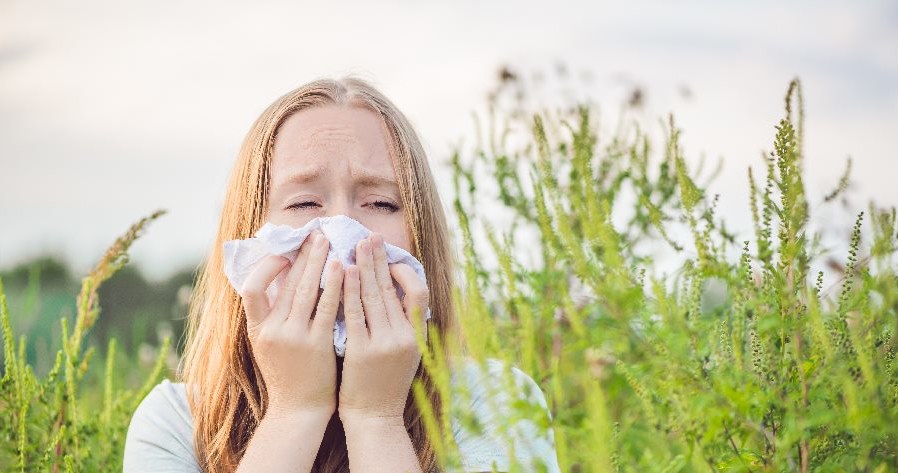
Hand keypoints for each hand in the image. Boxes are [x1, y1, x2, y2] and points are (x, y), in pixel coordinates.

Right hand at [238, 230, 343, 417]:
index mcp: (256, 330)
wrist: (300, 410)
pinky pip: (326, 307)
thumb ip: (268, 316)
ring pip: (305, 290)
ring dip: (318, 262)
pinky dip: (334, 285)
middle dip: (301, 255)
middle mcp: (272, 331)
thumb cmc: (288, 375)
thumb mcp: (267, 346)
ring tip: (328, 241)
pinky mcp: (317, 344)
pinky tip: (343, 268)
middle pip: (285, 283)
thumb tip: (276, 280)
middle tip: (315, 233)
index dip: (266, 267)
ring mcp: (294, 338)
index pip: (250, 289)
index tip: (285, 254)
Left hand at [337, 232, 429, 423]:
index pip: (418, 294)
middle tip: (370, 237)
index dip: (405, 273)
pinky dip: (350, 290)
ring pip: (375, 296)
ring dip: (365, 267)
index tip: (390, 259)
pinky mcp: (361, 351)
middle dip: (380, 260)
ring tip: (356, 246)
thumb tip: (399, 295)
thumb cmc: (386, 386)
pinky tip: (344, 273)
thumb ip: (404, 327)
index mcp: (416, 337)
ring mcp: (383, 344)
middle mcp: (403, 338)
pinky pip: (355, 313)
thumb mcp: (406, 355)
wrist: (374, 419)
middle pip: (393, 289)